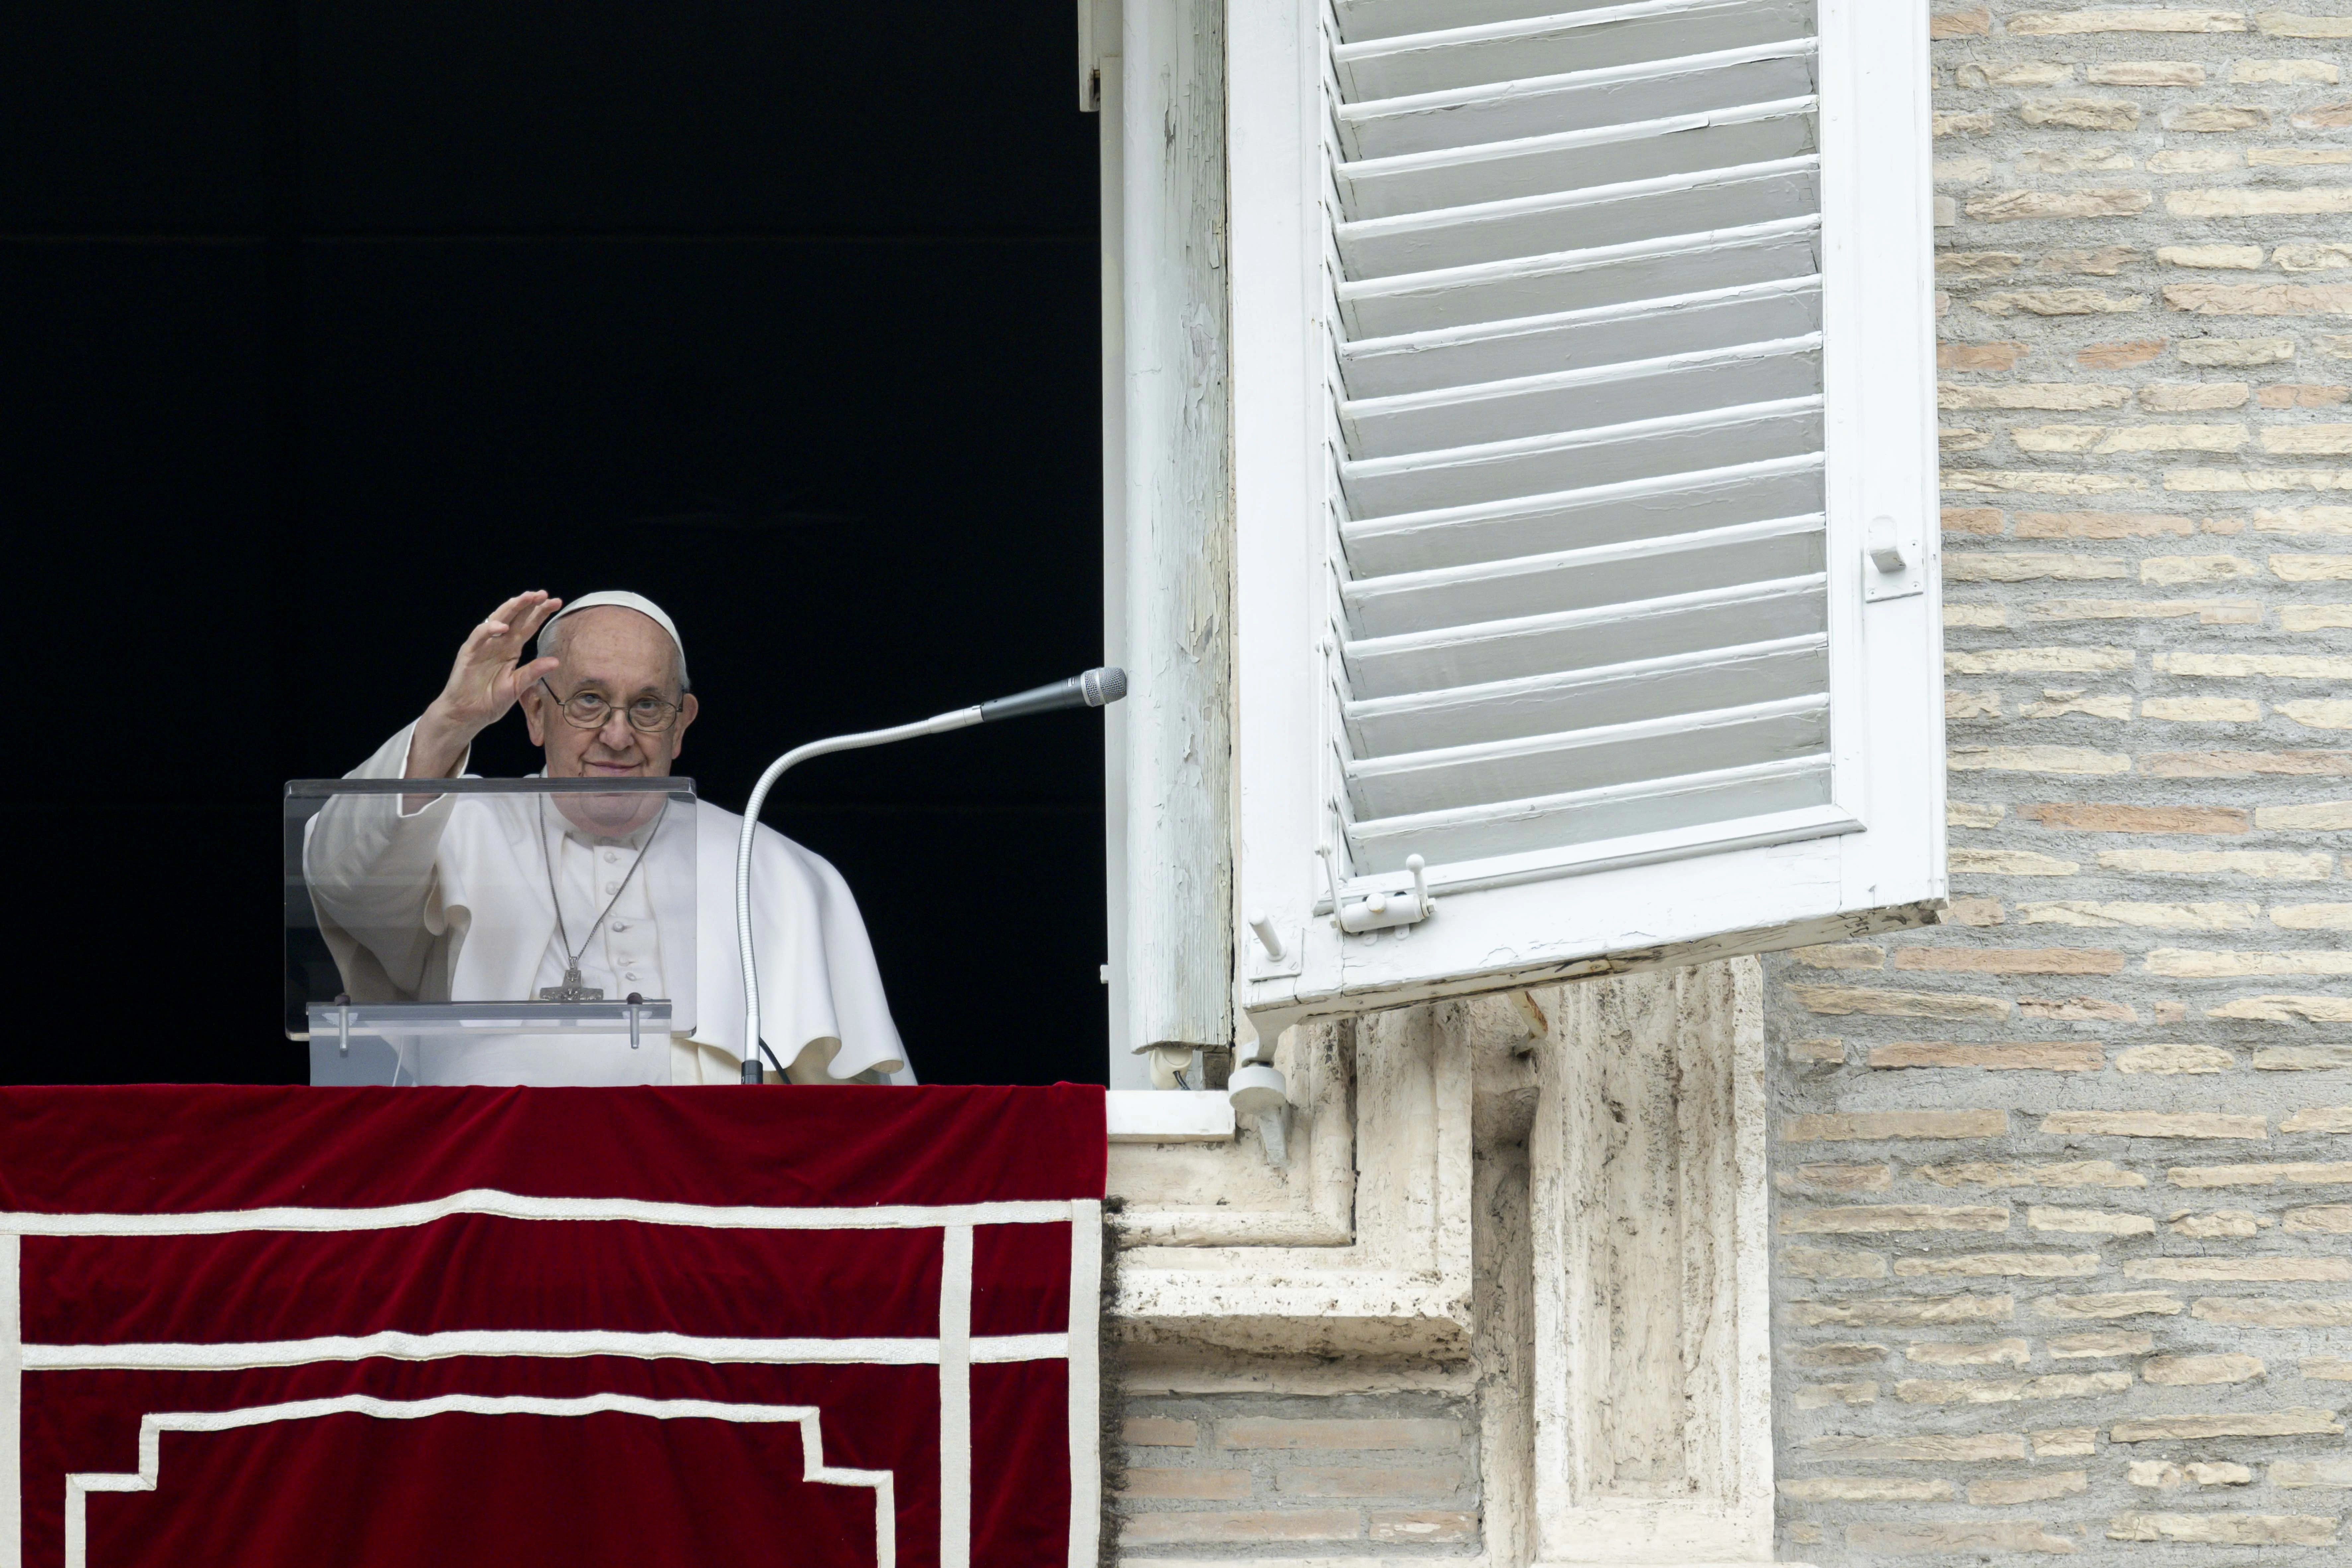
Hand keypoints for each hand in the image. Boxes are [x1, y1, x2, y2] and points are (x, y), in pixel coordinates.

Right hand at [407, 591, 563, 777]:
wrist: (468, 714)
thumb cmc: (491, 700)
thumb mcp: (517, 687)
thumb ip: (533, 672)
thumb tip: (556, 661)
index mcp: (511, 649)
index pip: (528, 626)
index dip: (540, 613)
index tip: (557, 602)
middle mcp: (498, 643)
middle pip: (515, 618)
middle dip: (529, 605)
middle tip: (543, 594)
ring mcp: (483, 646)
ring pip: (497, 620)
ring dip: (511, 608)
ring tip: (526, 598)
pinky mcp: (468, 653)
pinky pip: (478, 637)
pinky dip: (489, 629)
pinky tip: (502, 627)